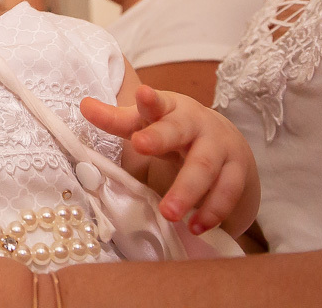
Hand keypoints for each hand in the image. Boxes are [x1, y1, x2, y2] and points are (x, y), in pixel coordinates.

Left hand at [80, 85, 257, 234]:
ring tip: (169, 213)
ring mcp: (220, 147)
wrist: (226, 142)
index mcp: (171, 109)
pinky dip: (212, 211)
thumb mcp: (147, 123)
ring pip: (205, 167)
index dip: (149, 100)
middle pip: (180, 131)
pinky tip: (196, 227)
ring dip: (187, 191)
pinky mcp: (237, 172)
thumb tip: (83, 105)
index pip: (158, 103)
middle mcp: (197, 124)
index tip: (141, 94)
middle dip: (161, 138)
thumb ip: (116, 119)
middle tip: (140, 146)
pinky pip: (228, 192)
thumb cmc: (175, 130)